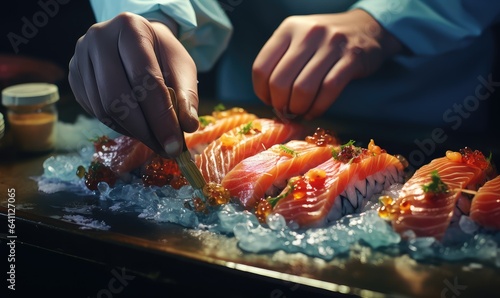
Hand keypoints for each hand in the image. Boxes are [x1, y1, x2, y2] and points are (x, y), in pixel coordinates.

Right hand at [69, 12, 198, 156]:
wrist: (137, 40)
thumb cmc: (162, 54)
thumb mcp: (182, 68)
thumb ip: (187, 97)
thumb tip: (188, 127)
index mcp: (131, 28)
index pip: (144, 80)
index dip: (160, 117)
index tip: (174, 145)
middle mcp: (99, 38)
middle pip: (117, 97)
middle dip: (144, 131)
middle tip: (164, 149)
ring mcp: (80, 56)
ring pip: (103, 108)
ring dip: (131, 132)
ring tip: (154, 139)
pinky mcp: (74, 74)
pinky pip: (93, 110)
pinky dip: (117, 126)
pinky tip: (136, 127)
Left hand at [252, 9, 401, 119]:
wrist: (367, 27)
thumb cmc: (325, 41)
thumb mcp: (299, 39)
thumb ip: (281, 60)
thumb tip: (268, 96)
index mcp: (289, 28)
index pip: (261, 67)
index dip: (261, 91)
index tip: (269, 101)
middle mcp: (308, 33)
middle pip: (280, 81)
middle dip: (280, 104)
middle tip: (285, 111)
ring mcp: (331, 44)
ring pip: (303, 89)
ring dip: (298, 108)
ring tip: (300, 112)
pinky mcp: (352, 58)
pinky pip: (328, 90)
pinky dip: (318, 108)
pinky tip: (313, 112)